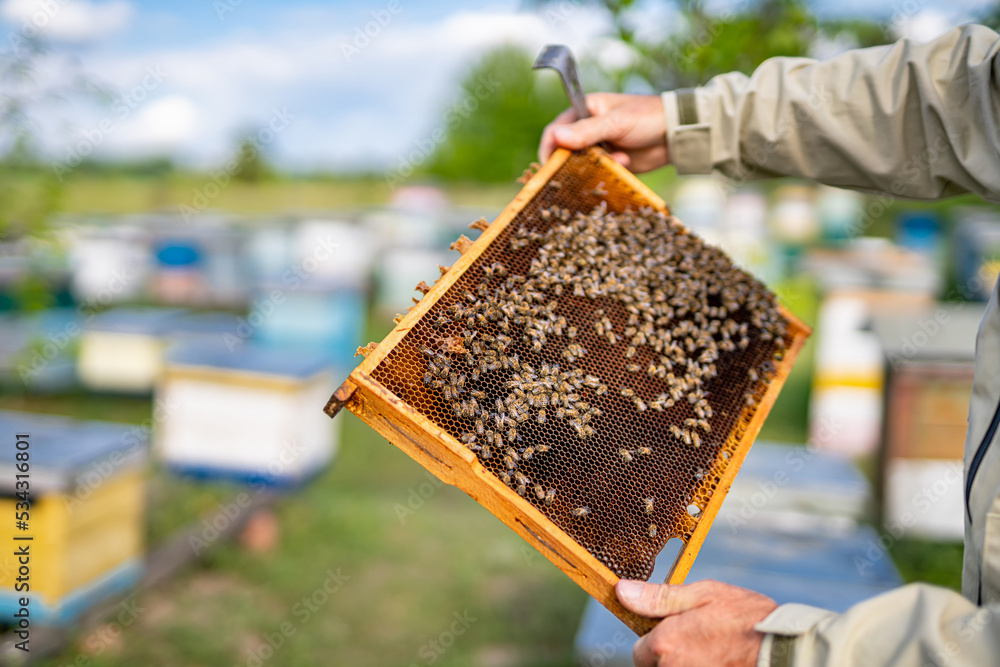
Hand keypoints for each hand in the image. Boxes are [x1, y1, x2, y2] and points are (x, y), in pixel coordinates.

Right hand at [538, 93, 668, 172]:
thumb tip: (555, 137)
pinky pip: (597, 172)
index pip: (555, 131)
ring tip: (619, 159)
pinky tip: (625, 163)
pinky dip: (607, 171)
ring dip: (595, 166)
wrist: (676, 133)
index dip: (549, 149)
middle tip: (587, 167)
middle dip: (573, 162)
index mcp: (584, 110)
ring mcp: (598, 146)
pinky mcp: (610, 161)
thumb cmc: (647, 117)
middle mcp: (587, 128)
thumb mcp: (616, 122)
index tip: (549, 166)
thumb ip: (587, 131)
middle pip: (565, 151)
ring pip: (581, 164)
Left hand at [616, 579, 777, 666]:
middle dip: (673, 656)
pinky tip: (722, 661)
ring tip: (715, 651)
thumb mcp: (702, 594)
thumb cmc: (746, 618)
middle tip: (701, 640)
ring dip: (688, 664)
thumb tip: (622, 591)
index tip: (676, 633)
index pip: (639, 652)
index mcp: (665, 644)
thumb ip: (658, 597)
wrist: (784, 649)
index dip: (655, 642)